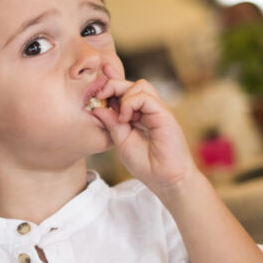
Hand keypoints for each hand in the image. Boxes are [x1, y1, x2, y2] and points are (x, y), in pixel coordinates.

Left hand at [91, 63, 197, 191]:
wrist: (165, 180)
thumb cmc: (145, 164)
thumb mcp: (120, 141)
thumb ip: (111, 122)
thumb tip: (96, 107)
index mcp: (137, 115)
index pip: (125, 91)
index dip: (111, 83)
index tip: (98, 82)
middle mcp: (148, 110)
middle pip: (131, 84)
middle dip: (112, 84)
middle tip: (99, 95)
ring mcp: (157, 111)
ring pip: (140, 85)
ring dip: (122, 94)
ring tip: (118, 114)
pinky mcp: (164, 114)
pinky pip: (146, 97)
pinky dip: (131, 103)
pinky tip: (125, 117)